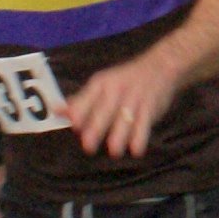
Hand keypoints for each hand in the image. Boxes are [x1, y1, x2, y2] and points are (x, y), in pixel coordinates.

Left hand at [61, 57, 177, 159]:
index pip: (88, 97)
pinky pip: (145, 123)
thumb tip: (58, 111)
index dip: (80, 110)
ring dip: (120, 135)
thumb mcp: (102, 83)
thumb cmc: (125, 80)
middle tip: (88, 145)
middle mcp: (117, 89)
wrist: (160, 66)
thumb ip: (81, 100)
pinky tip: (136, 150)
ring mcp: (135, 98)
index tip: (73, 123)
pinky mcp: (151, 107)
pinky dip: (141, 137)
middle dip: (97, 127)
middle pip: (106, 110)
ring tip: (114, 151)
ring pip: (126, 118)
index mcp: (102, 83)